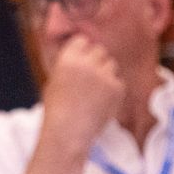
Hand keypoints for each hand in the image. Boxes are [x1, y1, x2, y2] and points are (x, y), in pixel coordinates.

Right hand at [39, 36, 124, 152]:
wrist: (68, 133)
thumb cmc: (57, 111)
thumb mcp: (54, 81)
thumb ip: (68, 65)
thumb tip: (81, 56)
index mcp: (68, 59)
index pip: (82, 41)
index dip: (83, 51)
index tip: (83, 61)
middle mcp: (86, 63)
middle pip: (99, 50)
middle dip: (97, 61)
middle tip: (92, 78)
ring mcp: (103, 75)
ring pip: (111, 64)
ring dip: (106, 74)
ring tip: (96, 92)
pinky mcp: (116, 88)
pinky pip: (119, 82)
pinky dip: (113, 91)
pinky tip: (102, 103)